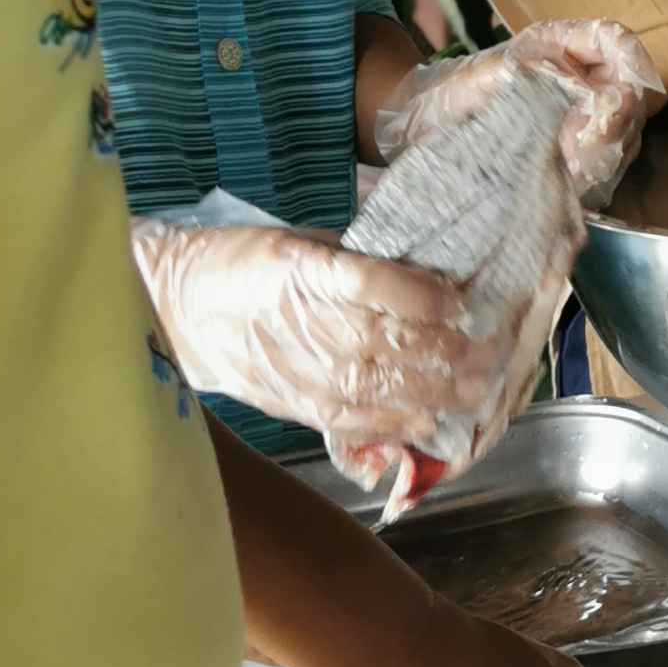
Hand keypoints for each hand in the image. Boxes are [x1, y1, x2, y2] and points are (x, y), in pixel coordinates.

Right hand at [133, 216, 519, 448]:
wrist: (176, 310)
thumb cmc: (244, 265)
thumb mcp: (298, 243)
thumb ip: (357, 261)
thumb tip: (426, 274)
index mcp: (297, 268)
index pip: (367, 282)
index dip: (419, 295)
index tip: (460, 300)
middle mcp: (299, 320)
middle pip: (384, 339)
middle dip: (446, 350)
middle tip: (490, 352)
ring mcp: (295, 367)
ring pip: (375, 384)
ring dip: (434, 391)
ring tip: (477, 390)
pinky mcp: (291, 402)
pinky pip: (350, 418)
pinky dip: (393, 423)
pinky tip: (429, 423)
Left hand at [374, 19, 661, 207]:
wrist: (426, 130)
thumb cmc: (452, 91)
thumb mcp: (488, 75)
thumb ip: (538, 74)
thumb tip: (584, 92)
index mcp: (562, 44)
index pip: (617, 41)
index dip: (631, 63)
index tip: (620, 95)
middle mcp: (580, 77)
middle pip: (631, 91)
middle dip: (619, 117)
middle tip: (592, 141)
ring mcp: (582, 115)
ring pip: (626, 129)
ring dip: (608, 147)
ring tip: (574, 162)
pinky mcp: (576, 151)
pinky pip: (607, 160)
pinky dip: (597, 170)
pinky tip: (570, 176)